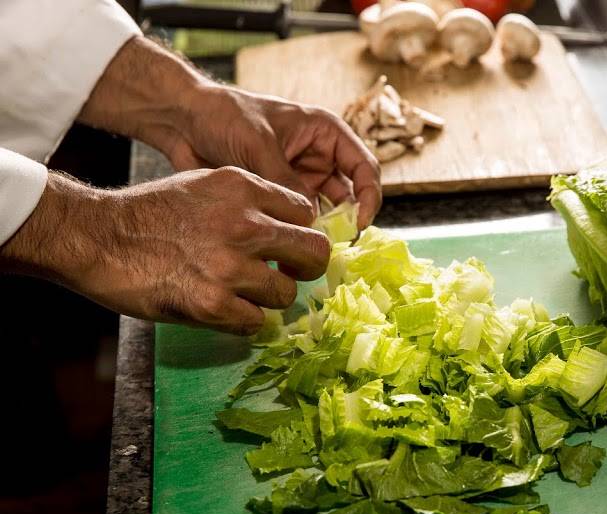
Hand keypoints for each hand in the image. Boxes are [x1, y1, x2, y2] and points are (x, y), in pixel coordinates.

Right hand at [1, 168, 327, 334]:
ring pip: (286, 295)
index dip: (300, 234)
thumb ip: (249, 203)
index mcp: (244, 188)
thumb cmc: (148, 213)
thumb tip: (286, 229)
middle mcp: (244, 224)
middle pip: (314, 253)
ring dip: (268, 301)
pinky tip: (221, 310)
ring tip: (241, 295)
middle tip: (288, 277)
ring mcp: (230, 266)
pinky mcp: (213, 303)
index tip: (288, 249)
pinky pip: (255, 323)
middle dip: (306, 270)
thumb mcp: (204, 186)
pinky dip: (242, 322)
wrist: (95, 237)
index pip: (306, 214)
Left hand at [166, 85, 381, 229]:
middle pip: (351, 195)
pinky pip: (300, 220)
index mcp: (325, 133)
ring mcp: (301, 179)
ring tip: (313, 252)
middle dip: (348, 221)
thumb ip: (286, 182)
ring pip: (327, 212)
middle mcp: (319, 157)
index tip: (359, 223)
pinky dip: (300, 235)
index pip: (364, 167)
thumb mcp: (258, 145)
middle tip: (337, 247)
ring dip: (324, 232)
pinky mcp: (281, 198)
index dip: (370, 196)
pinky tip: (291, 250)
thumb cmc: (223, 116)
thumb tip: (308, 222)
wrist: (183, 121)